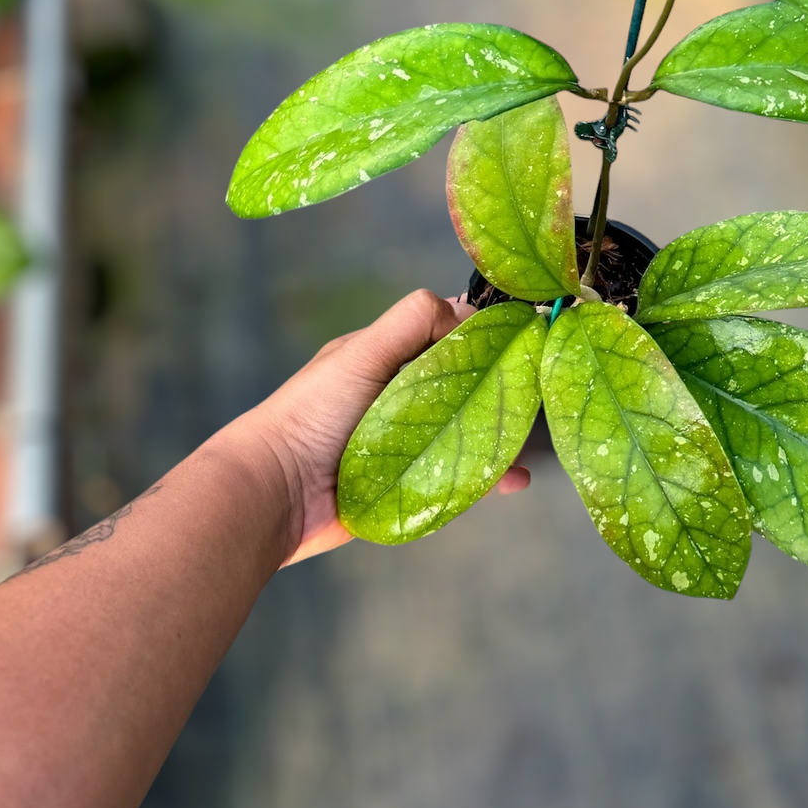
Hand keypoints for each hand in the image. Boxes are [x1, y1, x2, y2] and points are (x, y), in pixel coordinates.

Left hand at [221, 288, 530, 566]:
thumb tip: (466, 311)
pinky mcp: (406, 485)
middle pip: (463, 386)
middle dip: (500, 390)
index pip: (446, 335)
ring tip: (526, 445)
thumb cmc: (311, 415)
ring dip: (497, 435)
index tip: (523, 342)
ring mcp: (403, 443)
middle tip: (535, 397)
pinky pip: (456, 475)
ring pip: (464, 432)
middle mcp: (396, 397)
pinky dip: (486, 476)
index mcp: (385, 358)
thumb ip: (410, 323)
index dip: (484, 337)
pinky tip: (511, 480)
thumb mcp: (362, 354)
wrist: (273, 496)